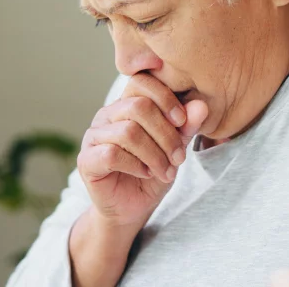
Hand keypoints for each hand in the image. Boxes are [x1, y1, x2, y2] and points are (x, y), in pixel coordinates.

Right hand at [77, 72, 207, 229]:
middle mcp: (107, 115)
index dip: (166, 97)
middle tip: (179, 157)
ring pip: (128, 132)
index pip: (142, 81)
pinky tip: (145, 173)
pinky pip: (112, 154)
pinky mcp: (86, 160)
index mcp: (128, 103)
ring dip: (155, 154)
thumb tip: (202, 105)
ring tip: (167, 170)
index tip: (182, 121)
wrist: (134, 207)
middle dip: (166, 134)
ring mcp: (93, 136)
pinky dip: (136, 165)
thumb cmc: (154, 171)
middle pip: (139, 107)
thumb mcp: (176, 147)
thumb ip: (187, 126)